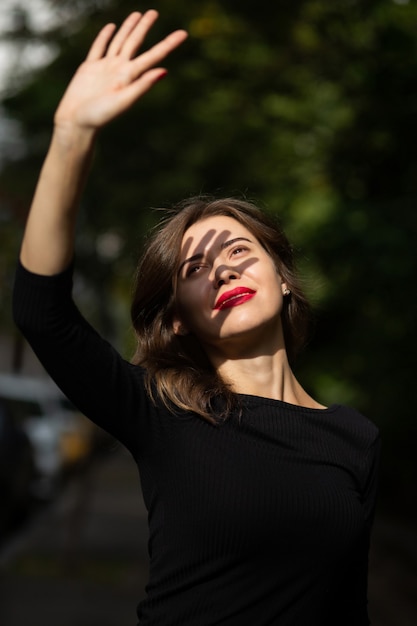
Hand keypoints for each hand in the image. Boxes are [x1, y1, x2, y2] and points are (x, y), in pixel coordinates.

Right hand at [54, 10, 186, 131]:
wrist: (76, 123)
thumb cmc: (100, 116)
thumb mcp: (123, 101)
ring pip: (119, 42)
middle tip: (154, 12)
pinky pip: (99, 48)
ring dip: (128, 28)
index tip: (183, 34)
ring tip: (137, 14)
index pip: (153, 56)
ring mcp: (105, 68)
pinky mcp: (89, 68)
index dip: (168, 44)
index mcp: (130, 77)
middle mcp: (120, 70)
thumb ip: (142, 86)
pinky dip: (105, 36)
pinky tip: (111, 27)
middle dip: (144, 27)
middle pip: (135, 43)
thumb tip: (164, 71)